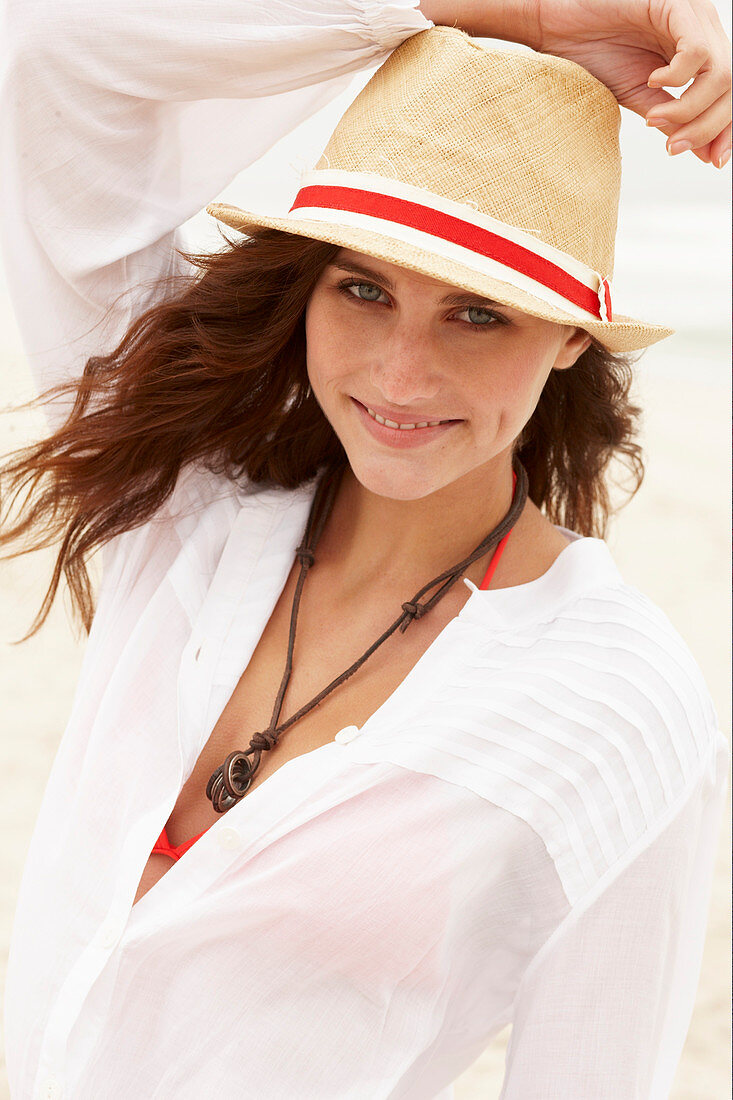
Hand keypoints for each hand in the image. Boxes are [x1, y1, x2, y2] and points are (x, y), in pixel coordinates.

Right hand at [533, 0, 730, 166]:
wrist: (557, 27)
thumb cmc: (594, 55)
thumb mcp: (641, 98)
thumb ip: (674, 119)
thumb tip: (705, 153)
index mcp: (700, 53)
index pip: (730, 94)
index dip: (728, 130)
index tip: (714, 161)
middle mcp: (704, 31)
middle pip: (732, 88)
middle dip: (708, 127)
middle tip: (674, 148)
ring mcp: (693, 16)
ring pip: (721, 73)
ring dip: (690, 109)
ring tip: (653, 119)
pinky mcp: (676, 5)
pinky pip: (697, 52)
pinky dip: (677, 77)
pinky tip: (652, 81)